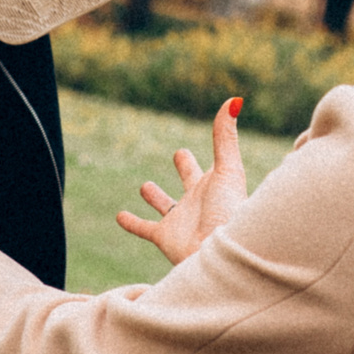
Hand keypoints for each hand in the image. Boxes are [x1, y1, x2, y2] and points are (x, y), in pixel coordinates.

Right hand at [116, 98, 247, 266]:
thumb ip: (225, 137)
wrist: (217, 252)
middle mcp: (198, 202)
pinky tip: (119, 216)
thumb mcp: (228, 169)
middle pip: (189, 182)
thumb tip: (234, 100)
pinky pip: (144, 228)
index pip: (209, 163)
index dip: (206, 150)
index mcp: (214, 185)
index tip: (191, 143)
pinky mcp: (165, 237)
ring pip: (165, 206)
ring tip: (145, 186)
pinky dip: (131, 222)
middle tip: (179, 154)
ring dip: (156, 197)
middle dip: (185, 169)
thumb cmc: (228, 212)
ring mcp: (180, 220)